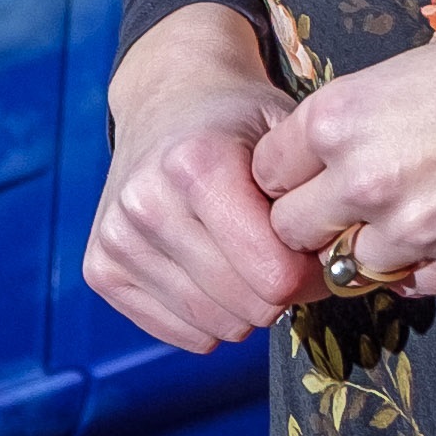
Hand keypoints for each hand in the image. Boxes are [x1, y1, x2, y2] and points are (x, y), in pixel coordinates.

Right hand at [84, 1, 313, 349]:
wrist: (169, 101)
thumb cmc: (241, 124)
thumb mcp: (291, 138)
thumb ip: (315, 199)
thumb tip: (334, 272)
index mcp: (196, 164)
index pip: (276, 277)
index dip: (310, 271)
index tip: (310, 246)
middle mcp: (145, 202)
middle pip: (248, 308)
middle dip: (279, 292)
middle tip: (281, 256)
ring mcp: (116, 238)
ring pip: (216, 328)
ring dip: (245, 306)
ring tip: (244, 258)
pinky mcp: (100, 268)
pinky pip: (182, 335)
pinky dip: (208, 316)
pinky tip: (208, 269)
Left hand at [249, 0, 435, 299]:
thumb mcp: (410, 71)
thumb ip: (359, 125)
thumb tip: (331, 164)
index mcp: (339, 117)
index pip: (264, 174)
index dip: (287, 177)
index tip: (310, 174)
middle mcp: (364, 181)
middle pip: (292, 232)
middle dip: (313, 223)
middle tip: (348, 207)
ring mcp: (417, 232)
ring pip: (352, 268)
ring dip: (369, 250)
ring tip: (411, 214)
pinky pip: (414, 285)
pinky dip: (422, 267)